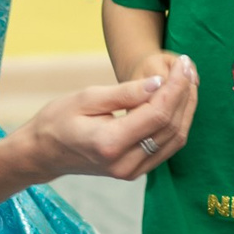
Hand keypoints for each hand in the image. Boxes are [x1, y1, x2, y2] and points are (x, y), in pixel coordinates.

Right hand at [16, 58, 198, 180]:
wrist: (44, 153)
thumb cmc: (58, 120)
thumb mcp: (86, 98)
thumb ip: (125, 93)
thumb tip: (160, 83)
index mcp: (110, 143)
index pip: (158, 114)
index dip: (176, 86)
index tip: (183, 62)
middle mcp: (125, 163)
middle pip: (171, 126)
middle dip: (185, 93)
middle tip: (188, 65)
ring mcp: (132, 171)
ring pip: (175, 139)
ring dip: (186, 107)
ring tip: (188, 78)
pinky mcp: (137, 171)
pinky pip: (167, 146)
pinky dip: (178, 122)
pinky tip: (180, 100)